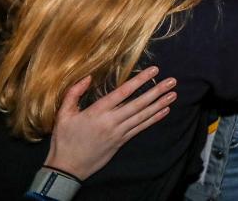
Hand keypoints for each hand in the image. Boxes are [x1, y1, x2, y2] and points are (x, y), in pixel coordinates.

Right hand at [45, 66, 176, 179]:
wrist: (67, 168)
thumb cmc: (64, 139)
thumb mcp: (63, 114)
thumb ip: (74, 93)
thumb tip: (88, 77)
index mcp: (97, 112)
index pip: (123, 92)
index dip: (139, 80)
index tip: (153, 70)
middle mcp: (111, 121)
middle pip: (138, 104)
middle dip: (156, 91)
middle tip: (172, 81)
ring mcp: (118, 133)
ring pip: (142, 116)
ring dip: (159, 104)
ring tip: (173, 94)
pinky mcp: (121, 142)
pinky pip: (140, 128)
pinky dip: (153, 119)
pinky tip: (164, 111)